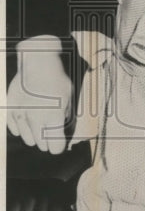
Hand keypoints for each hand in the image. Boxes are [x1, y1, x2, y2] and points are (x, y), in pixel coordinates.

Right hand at [6, 37, 73, 153]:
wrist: (38, 62)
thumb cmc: (57, 79)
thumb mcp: (69, 98)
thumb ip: (65, 117)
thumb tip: (62, 130)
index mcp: (53, 117)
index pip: (55, 145)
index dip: (58, 147)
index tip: (58, 147)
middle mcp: (36, 118)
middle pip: (41, 144)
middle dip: (47, 144)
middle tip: (49, 141)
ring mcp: (21, 114)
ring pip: (27, 138)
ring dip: (34, 138)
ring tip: (38, 134)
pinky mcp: (11, 108)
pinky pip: (14, 127)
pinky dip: (20, 129)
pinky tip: (24, 127)